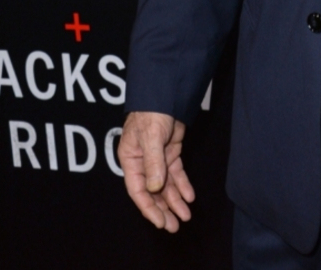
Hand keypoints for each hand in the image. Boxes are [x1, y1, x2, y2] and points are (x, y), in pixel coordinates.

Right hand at [119, 111, 194, 230]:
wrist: (165, 95)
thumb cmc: (151, 113)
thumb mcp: (151, 137)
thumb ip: (153, 163)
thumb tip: (155, 188)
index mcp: (131, 161)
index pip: (139, 191)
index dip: (149, 208)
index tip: (161, 222)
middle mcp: (143, 163)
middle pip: (153, 192)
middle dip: (164, 209)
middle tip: (175, 225)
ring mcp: (158, 159)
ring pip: (166, 185)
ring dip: (175, 200)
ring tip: (185, 216)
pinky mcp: (170, 153)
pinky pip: (176, 173)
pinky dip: (183, 185)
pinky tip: (189, 196)